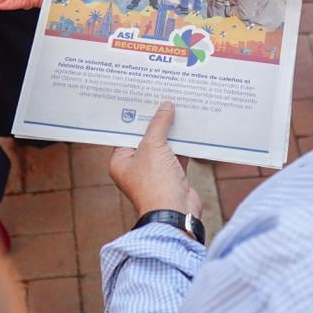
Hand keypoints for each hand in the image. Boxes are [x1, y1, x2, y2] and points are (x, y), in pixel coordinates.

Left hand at [109, 102, 201, 217]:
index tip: (143, 100)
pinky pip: (177, 156)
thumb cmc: (155, 183)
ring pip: (163, 147)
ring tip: (178, 109)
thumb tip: (165, 106)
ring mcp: (155, 173)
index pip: (125, 134)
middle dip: (156, 122)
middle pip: (145, 139)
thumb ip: (159, 124)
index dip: (134, 117)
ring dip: (171, 133)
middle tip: (162, 100)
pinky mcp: (172, 177)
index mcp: (121, 162)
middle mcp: (136, 168)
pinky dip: (183, 145)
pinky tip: (190, 129)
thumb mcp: (153, 146)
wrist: (175, 213)